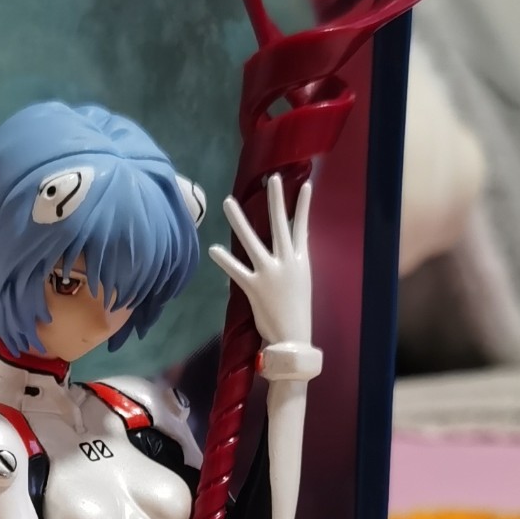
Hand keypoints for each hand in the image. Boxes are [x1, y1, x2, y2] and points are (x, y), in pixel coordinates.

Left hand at [209, 174, 311, 349]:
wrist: (293, 339)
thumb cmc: (297, 311)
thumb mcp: (302, 282)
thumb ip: (295, 262)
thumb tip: (294, 245)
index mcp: (301, 261)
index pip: (303, 227)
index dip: (304, 206)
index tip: (306, 184)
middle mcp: (286, 263)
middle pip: (280, 225)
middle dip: (276, 200)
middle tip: (272, 179)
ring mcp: (269, 274)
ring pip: (252, 241)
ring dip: (238, 221)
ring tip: (228, 202)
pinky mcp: (254, 287)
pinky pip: (236, 270)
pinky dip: (224, 260)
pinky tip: (213, 249)